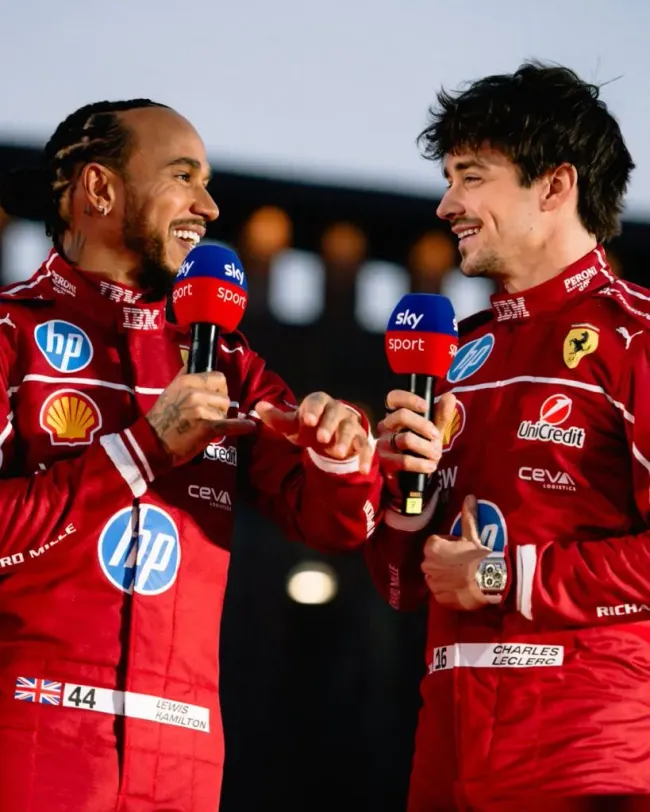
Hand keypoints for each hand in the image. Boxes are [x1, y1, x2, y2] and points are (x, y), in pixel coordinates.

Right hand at [146, 369, 254, 463]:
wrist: (152, 442)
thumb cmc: (162, 417)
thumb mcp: (171, 390)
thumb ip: (184, 375)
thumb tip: (194, 361)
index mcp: (188, 381)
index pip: (219, 378)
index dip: (219, 389)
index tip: (213, 399)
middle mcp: (195, 392)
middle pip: (224, 396)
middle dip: (219, 406)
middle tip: (207, 416)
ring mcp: (201, 410)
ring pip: (225, 411)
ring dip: (219, 419)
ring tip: (204, 426)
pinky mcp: (206, 427)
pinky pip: (230, 425)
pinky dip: (241, 427)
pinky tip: (249, 427)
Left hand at [255, 392, 373, 474]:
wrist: (332, 436)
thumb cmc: (309, 427)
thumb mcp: (292, 424)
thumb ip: (277, 418)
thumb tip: (259, 406)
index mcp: (320, 403)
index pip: (317, 400)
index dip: (313, 409)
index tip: (307, 420)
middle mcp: (338, 411)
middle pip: (335, 414)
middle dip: (329, 425)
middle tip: (321, 438)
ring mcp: (351, 426)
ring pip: (351, 430)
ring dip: (345, 440)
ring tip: (338, 452)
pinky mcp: (361, 442)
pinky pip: (365, 448)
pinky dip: (365, 459)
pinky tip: (362, 470)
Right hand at [377, 390, 456, 499]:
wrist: (411, 476)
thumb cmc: (421, 447)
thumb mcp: (433, 430)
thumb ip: (441, 414)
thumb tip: (449, 397)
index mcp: (396, 415)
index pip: (393, 398)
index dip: (408, 399)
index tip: (426, 407)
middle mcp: (386, 427)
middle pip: (401, 415)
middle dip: (423, 425)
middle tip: (436, 436)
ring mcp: (383, 444)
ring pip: (405, 439)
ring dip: (426, 447)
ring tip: (436, 455)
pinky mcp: (385, 462)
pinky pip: (403, 460)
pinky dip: (421, 463)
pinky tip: (430, 466)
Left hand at [422, 495, 498, 609]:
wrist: (488, 582)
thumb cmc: (478, 556)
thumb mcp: (472, 534)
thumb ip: (468, 516)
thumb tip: (469, 496)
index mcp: (432, 547)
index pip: (436, 543)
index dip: (449, 545)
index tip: (461, 548)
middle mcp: (426, 565)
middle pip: (434, 560)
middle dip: (445, 560)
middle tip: (463, 562)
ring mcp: (432, 583)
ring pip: (436, 576)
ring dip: (445, 575)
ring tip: (463, 576)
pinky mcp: (439, 598)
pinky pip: (441, 592)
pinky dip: (448, 590)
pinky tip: (461, 588)